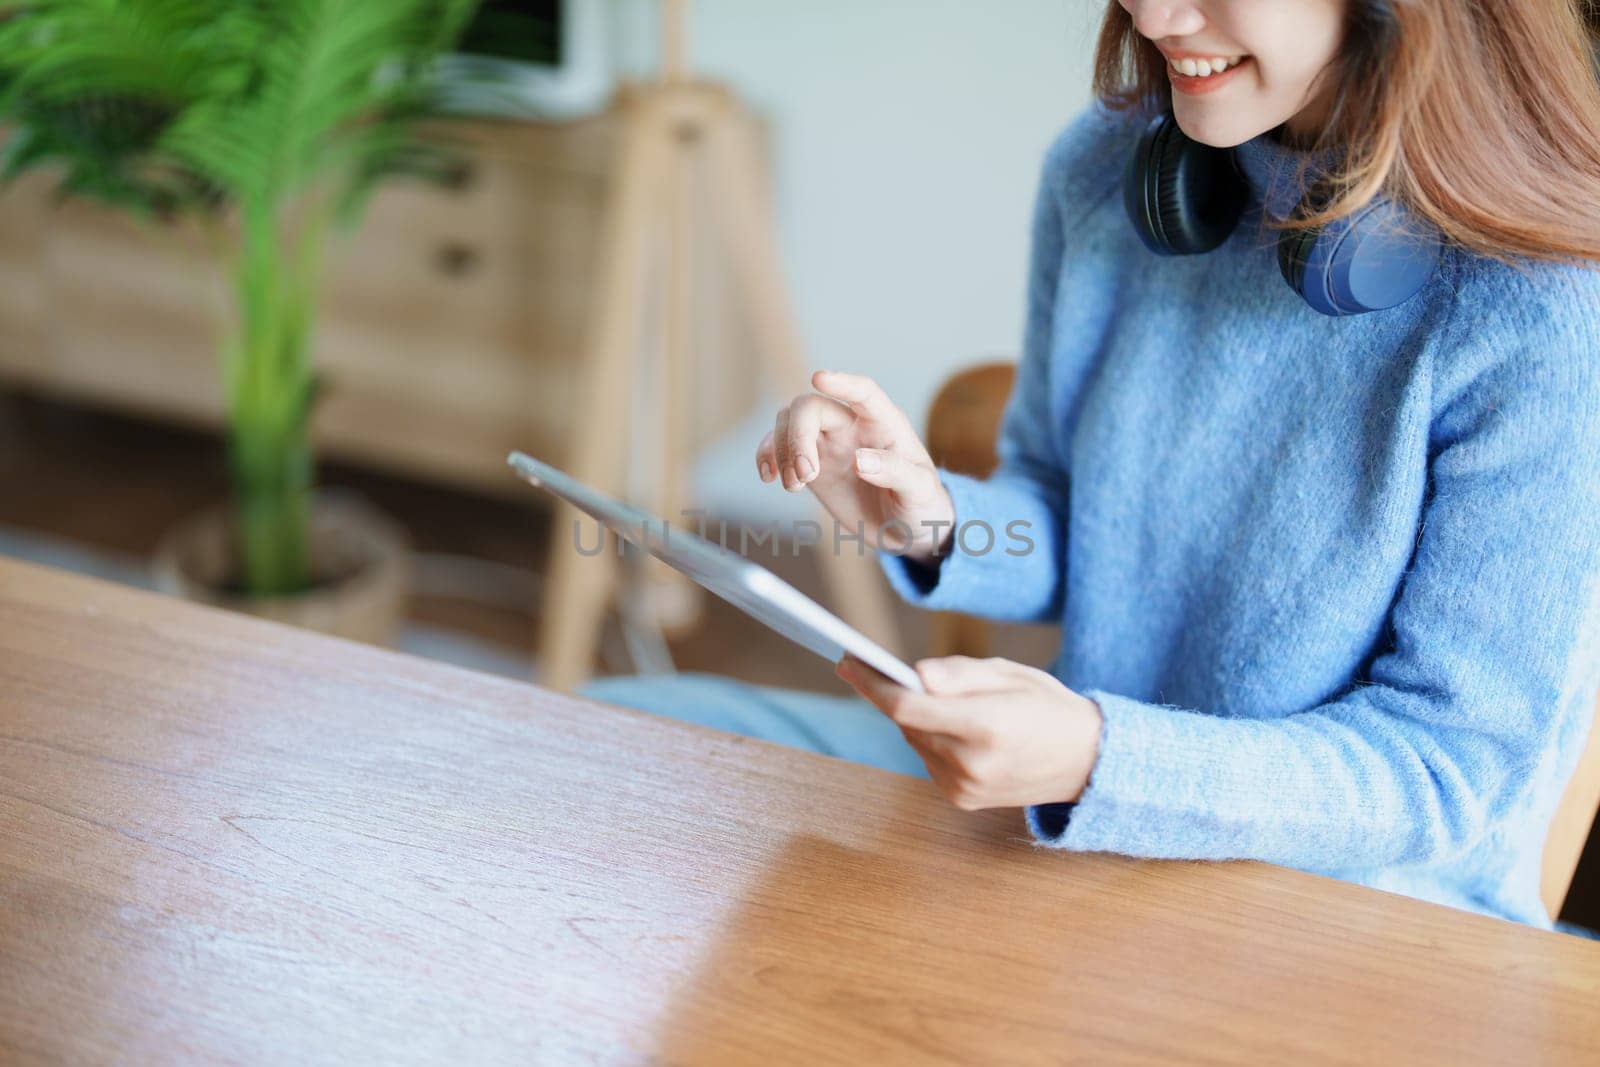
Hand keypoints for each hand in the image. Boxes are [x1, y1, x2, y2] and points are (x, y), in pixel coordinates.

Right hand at [757, 369, 954, 562]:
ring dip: (781, 451)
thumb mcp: (920, 490)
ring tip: (794, 486)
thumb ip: (896, 472)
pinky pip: (778, 446)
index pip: (863, 392)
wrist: (905, 529)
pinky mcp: (810, 462)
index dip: (842, 382)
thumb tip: (860, 460)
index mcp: (884, 423)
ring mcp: (827, 442)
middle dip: (798, 437)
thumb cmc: (921, 502)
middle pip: (811, 407)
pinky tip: (769, 476)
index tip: (818, 378)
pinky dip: (766, 456)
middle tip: (806, 477)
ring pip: (788, 422)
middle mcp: (851, 425)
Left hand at [836, 654, 1102, 810]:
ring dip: (918, 719)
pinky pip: (928, 760)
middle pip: (906, 723)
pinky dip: (932, 740)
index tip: (847, 661)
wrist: (1086, 762)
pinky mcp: (962, 799)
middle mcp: (972, 763)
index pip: (908, 706)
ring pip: (914, 741)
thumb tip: (917, 674)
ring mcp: (965, 787)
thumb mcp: (1011, 674)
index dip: (871, 682)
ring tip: (947, 704)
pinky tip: (959, 732)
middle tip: (889, 670)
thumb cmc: (1047, 707)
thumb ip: (960, 674)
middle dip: (895, 694)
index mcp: (986, 725)